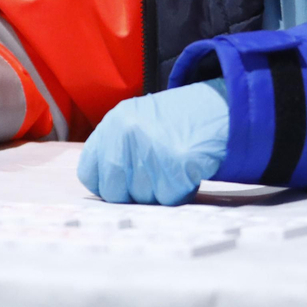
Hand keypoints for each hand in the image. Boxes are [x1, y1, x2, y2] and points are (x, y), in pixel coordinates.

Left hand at [76, 79, 228, 204]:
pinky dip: (180, 192)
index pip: (89, 173)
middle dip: (133, 193)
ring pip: (142, 198)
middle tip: (153, 178)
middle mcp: (126, 135)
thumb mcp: (135, 121)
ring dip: (159, 191)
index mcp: (112, 124)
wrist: (218, 108)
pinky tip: (187, 172)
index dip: (106, 184)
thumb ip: (114, 149)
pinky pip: (169, 198)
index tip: (121, 183)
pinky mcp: (175, 165)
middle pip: (113, 192)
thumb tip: (103, 187)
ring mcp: (149, 149)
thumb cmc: (176, 121)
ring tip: (172, 167)